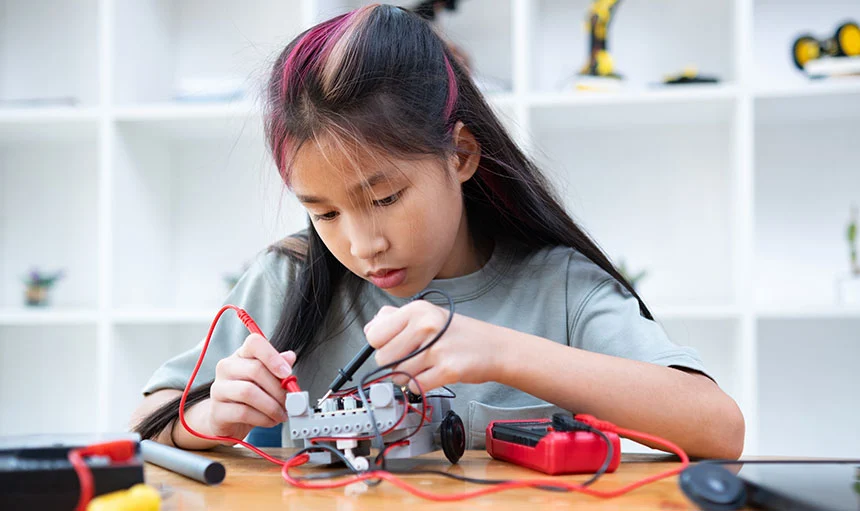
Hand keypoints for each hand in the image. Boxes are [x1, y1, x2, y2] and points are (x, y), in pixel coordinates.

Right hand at [207, 334, 295, 438]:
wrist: (229, 420)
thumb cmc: (250, 396)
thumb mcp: (267, 379)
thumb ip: (278, 368)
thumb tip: (289, 357)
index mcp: (241, 355)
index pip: (254, 342)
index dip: (272, 356)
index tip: (287, 372)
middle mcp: (227, 367)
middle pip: (255, 369)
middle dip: (278, 389)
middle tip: (290, 401)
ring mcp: (219, 388)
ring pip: (249, 392)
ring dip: (272, 406)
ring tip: (281, 414)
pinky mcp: (217, 410)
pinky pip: (243, 412)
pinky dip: (263, 418)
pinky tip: (270, 421)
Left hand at [363, 301, 502, 392]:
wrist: (495, 347)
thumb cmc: (459, 333)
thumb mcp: (427, 314)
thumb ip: (395, 319)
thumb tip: (370, 330)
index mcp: (416, 310)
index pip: (374, 334)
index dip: (380, 345)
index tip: (392, 346)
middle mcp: (426, 325)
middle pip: (383, 358)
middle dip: (393, 364)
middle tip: (413, 358)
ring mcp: (437, 348)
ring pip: (397, 375)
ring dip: (408, 377)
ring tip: (426, 366)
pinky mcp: (447, 370)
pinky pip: (415, 387)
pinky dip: (420, 386)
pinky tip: (433, 375)